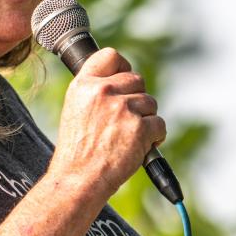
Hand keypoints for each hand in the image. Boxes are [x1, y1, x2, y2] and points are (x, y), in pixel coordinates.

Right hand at [48, 48, 165, 195]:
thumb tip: (122, 81)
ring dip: (145, 120)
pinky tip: (137, 148)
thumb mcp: (75, 111)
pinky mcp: (140, 126)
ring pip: (150, 103)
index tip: (124, 80)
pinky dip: (154, 138)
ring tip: (126, 138)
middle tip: (123, 122)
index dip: (122, 67)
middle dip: (136, 100)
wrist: (79, 179)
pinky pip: (159, 124)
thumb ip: (95, 92)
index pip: (110, 56)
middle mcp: (102, 92)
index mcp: (84, 85)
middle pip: (137, 80)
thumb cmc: (78, 151)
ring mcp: (122, 108)